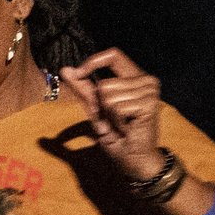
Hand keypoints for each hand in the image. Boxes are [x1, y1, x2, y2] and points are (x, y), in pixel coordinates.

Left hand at [61, 48, 168, 178]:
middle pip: (104, 83)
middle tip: (115, 119)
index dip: (93, 62)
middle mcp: (146, 81)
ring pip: (108, 95)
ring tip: (122, 124)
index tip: (79, 73)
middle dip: (101, 105)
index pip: (113, 55)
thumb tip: (65, 70)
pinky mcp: (149, 104)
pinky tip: (127, 128)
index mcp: (136, 77)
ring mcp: (150, 91)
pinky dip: (116, 121)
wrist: (134, 159)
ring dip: (109, 115)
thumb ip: (83, 89)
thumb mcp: (96, 110)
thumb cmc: (118, 135)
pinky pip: (116, 107)